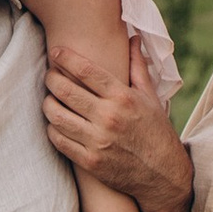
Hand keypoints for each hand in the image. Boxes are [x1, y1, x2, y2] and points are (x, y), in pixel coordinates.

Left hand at [44, 36, 190, 211]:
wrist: (164, 176)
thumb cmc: (156, 131)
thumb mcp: (151, 97)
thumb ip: (137, 66)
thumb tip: (133, 35)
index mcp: (123, 98)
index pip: (86, 70)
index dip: (66, 57)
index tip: (56, 51)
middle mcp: (109, 118)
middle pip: (65, 90)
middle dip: (51, 78)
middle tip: (49, 75)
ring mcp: (98, 141)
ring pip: (57, 115)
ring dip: (48, 103)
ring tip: (49, 99)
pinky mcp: (90, 162)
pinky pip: (59, 140)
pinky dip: (52, 129)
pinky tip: (55, 122)